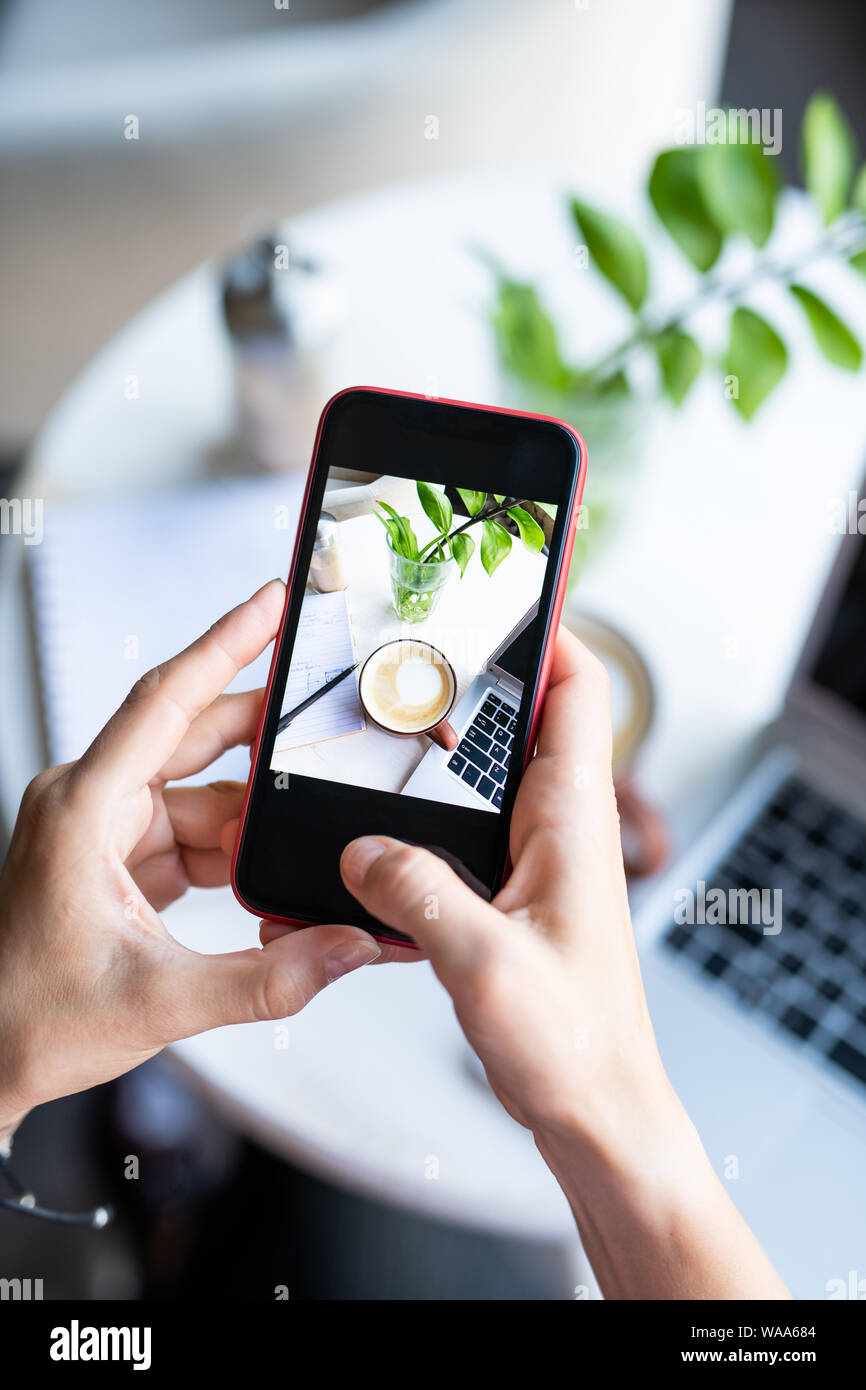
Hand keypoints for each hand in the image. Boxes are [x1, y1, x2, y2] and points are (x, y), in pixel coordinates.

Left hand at [0, 581, 380, 1138]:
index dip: (225, 643)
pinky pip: (191, 831)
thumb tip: (346, 945)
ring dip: (251, 819)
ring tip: (302, 840)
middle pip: (194, 736)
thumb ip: (269, 977)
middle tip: (324, 712)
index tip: (269, 603)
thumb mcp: (162, 1000)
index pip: (167, 700)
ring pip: (201, 793)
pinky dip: (232, 851)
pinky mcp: (118, 859)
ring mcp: (104, 830)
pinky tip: (266, 872)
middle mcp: (90, 804)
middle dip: (262, 731)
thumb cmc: (32, 1018)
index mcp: (84, 809)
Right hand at [337, 631, 788, 1298]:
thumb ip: (417, 895)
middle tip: (405, 661)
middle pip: (521, 720)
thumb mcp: (485, 964)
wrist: (596, 1112)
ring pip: (486, 777)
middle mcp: (559, 829)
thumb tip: (362, 851)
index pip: (577, 691)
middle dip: (468, 684)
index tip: (493, 593)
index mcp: (572, 821)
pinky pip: (463, 835)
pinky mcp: (510, 897)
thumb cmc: (574, 1045)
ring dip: (437, 755)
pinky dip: (420, 824)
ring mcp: (536, 861)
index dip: (546, 630)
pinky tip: (372, 838)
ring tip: (376, 737)